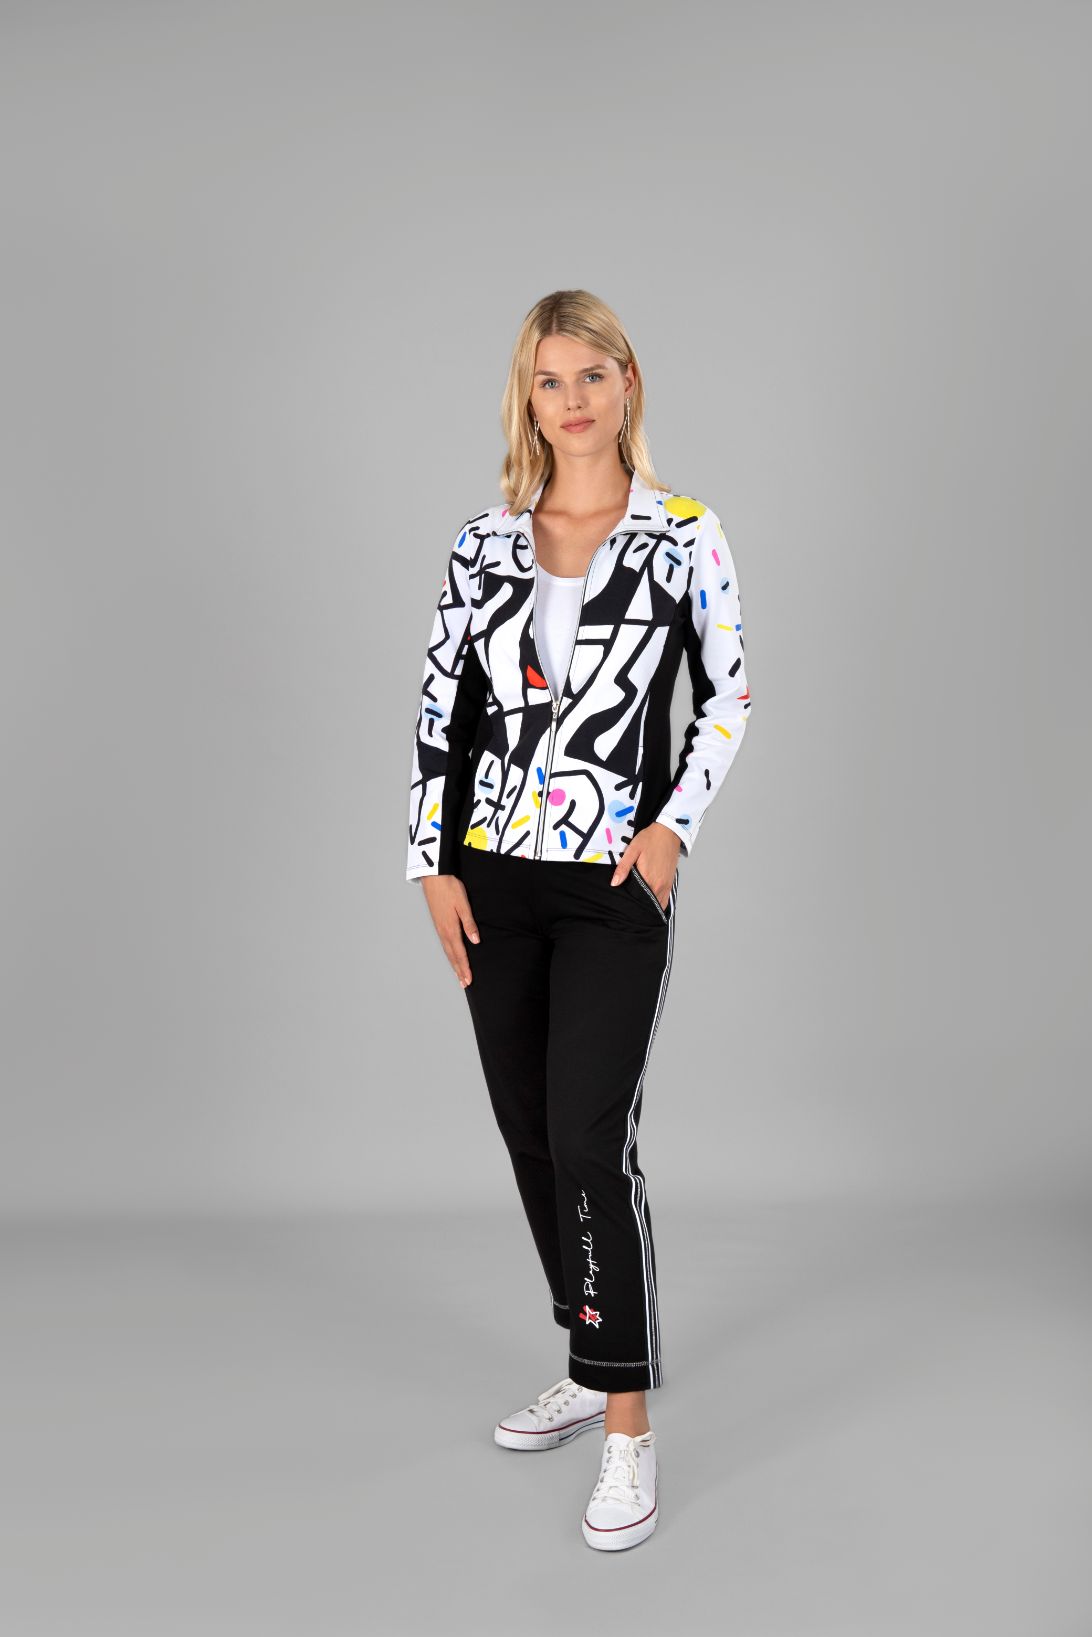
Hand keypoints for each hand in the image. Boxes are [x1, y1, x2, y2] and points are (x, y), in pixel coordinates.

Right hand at [420, 873, 479, 987]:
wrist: (434, 876)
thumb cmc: (450, 888)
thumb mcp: (463, 904)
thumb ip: (469, 924)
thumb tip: (475, 941)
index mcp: (451, 928)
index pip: (459, 953)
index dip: (465, 967)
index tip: (469, 980)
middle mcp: (443, 931)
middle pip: (452, 956)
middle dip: (459, 970)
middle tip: (464, 984)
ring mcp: (439, 927)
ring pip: (447, 951)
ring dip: (453, 964)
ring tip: (459, 975)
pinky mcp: (438, 923)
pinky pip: (444, 944)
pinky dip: (449, 954)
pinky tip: (452, 955)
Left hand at [610, 823, 681, 911]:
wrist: (669, 832)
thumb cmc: (650, 839)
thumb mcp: (632, 850)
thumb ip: (623, 868)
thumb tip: (614, 883)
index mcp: (648, 878)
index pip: (638, 898)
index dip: (631, 902)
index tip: (624, 903)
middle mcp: (659, 885)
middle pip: (648, 903)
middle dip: (639, 905)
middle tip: (629, 905)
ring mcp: (666, 885)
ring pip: (658, 903)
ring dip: (649, 905)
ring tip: (639, 903)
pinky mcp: (670, 882)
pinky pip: (665, 899)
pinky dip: (658, 902)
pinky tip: (650, 901)